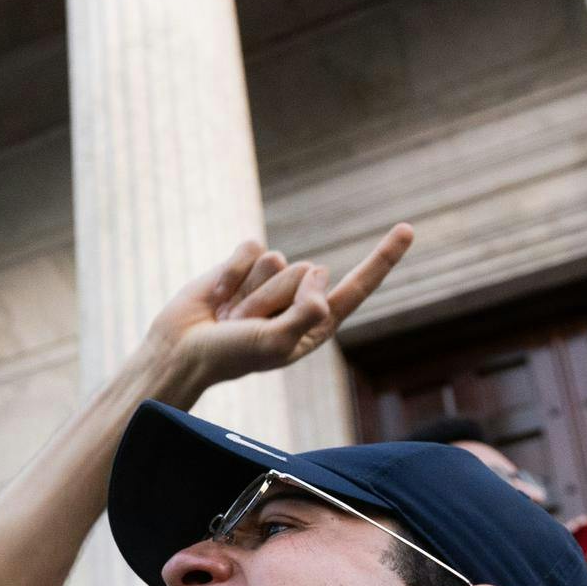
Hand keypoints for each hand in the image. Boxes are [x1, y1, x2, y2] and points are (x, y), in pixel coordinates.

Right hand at [145, 226, 412, 390]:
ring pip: (279, 260)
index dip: (382, 258)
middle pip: (309, 271)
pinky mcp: (242, 265)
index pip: (357, 287)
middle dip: (275, 298)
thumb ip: (305, 315)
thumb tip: (319, 276)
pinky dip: (231, 273)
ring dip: (250, 290)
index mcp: (316, 323)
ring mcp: (269, 281)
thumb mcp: (275, 345)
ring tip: (231, 315)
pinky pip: (250, 249)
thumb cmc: (228, 357)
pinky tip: (217, 297)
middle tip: (246, 325)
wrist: (179, 351)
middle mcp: (297, 299)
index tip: (407, 229)